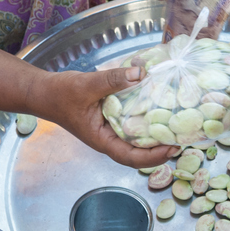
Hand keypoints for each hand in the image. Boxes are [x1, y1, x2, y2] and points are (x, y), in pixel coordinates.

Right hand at [31, 67, 178, 167]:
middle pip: (139, 153)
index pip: (132, 157)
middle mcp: (109, 139)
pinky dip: (146, 119)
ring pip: (137, 139)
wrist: (45, 92)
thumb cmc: (61, 94)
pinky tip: (159, 108)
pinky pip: (132, 124)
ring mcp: (110, 130)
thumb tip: (140, 73)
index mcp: (102, 140)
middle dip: (161, 148)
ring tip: (177, 126)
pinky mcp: (111, 119)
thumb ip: (113, 79)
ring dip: (156, 135)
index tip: (173, 148)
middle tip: (184, 137)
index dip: (154, 157)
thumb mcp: (87, 85)